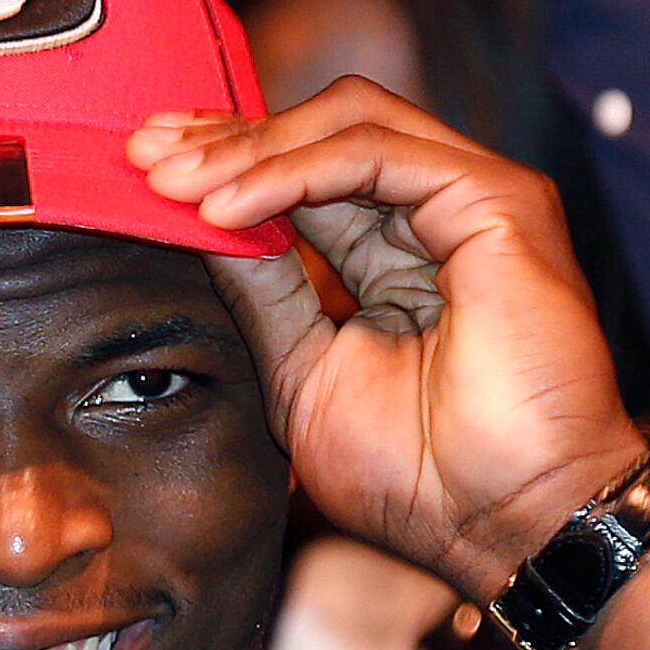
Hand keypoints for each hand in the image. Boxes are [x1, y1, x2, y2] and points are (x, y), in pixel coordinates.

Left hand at [131, 80, 638, 599]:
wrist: (507, 527)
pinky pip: (375, 154)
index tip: (142, 169)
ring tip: (177, 183)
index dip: (227, 160)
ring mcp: (476, 199)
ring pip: (349, 122)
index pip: (306, 173)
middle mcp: (440, 214)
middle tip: (143, 152)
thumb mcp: (303, 371)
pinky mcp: (500, 200)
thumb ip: (263, 291)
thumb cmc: (422, 477)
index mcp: (400, 254)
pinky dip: (292, 172)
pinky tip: (230, 207)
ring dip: (250, 148)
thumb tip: (194, 223)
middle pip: (324, 127)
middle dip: (226, 135)